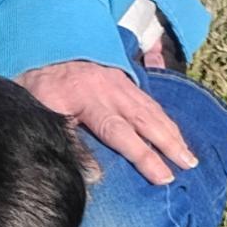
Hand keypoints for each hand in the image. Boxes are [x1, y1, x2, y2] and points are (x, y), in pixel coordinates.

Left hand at [16, 60, 197, 185]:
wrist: (38, 49)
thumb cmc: (37, 87)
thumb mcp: (41, 112)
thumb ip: (67, 141)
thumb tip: (95, 173)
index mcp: (85, 99)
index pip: (119, 132)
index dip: (143, 156)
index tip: (162, 176)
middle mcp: (107, 89)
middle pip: (143, 120)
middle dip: (168, 144)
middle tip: (188, 165)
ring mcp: (116, 80)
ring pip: (150, 109)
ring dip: (171, 132)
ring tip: (188, 155)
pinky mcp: (120, 76)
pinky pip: (147, 99)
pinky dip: (163, 117)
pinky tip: (172, 131)